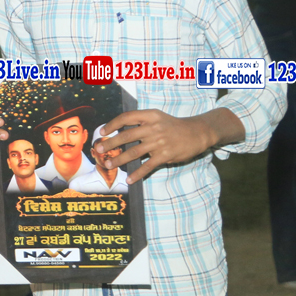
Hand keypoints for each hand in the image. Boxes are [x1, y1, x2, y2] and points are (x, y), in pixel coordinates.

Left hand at [93, 109, 216, 183]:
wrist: (196, 133)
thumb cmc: (172, 125)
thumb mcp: (157, 117)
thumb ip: (141, 122)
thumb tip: (119, 131)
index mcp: (150, 116)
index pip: (126, 118)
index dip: (112, 124)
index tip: (102, 132)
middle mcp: (153, 128)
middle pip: (126, 136)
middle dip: (110, 144)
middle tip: (98, 150)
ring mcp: (159, 142)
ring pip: (134, 152)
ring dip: (119, 159)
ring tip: (108, 164)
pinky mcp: (165, 156)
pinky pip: (148, 166)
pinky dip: (138, 174)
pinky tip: (129, 179)